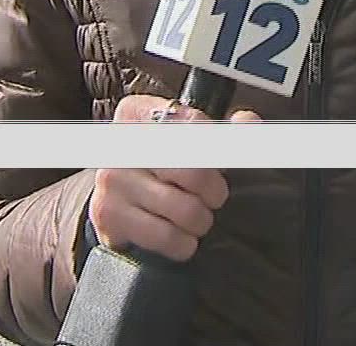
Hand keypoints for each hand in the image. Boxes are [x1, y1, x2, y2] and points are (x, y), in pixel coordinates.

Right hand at [89, 94, 259, 261]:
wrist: (121, 202)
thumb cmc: (163, 166)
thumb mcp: (190, 140)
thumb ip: (226, 128)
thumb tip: (246, 121)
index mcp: (140, 112)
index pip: (196, 125)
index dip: (219, 150)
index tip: (222, 163)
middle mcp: (121, 142)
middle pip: (194, 170)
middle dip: (215, 191)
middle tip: (214, 197)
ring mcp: (112, 179)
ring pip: (184, 208)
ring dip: (201, 220)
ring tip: (196, 217)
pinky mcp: (109, 215)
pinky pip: (165, 236)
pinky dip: (183, 244)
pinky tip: (181, 237)